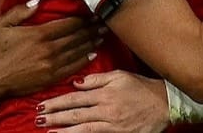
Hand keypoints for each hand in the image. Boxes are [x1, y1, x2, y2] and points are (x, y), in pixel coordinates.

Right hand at [0, 0, 103, 115]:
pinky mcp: (50, 77)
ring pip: (78, 51)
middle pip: (77, 36)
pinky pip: (73, 67)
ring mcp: (51, 65)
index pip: (69, 24)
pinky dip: (84, 60)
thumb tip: (38, 2)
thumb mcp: (2, 25)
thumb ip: (21, 12)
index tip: (93, 13)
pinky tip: (92, 54)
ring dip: (91, 42)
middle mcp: (49, 49)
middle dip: (92, 29)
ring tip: (102, 35)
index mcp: (39, 34)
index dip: (84, 18)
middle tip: (103, 23)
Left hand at [36, 70, 168, 132]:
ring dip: (63, 130)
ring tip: (47, 131)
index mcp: (105, 92)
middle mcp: (106, 109)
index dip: (57, 102)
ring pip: (82, 129)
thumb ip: (98, 79)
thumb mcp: (120, 75)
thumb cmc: (142, 88)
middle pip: (75, 114)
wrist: (165, 103)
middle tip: (37, 119)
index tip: (43, 104)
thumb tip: (77, 82)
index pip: (75, 98)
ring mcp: (111, 124)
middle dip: (54, 116)